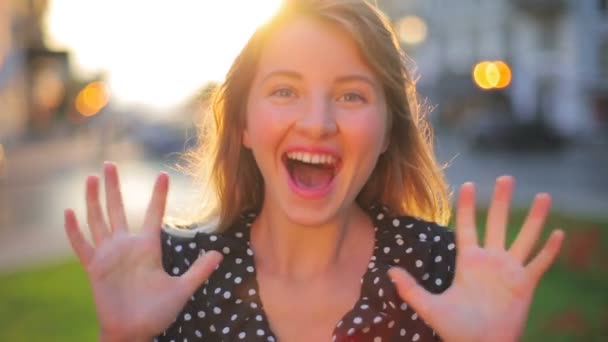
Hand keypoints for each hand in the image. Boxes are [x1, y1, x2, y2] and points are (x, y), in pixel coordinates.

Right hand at [64, 162, 222, 340]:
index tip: (164, 174)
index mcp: (148, 247)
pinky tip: (68, 212)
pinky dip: (74, 230)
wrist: (133, 331)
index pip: (154, 214)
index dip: (159, 195)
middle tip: (110, 163)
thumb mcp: (182, 289)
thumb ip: (199, 271)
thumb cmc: (157, 312)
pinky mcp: (95, 268)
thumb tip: (221, 254)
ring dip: (93, 199)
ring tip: (91, 177)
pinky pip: (82, 246)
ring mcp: (108, 255)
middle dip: (114, 186)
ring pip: (98, 220)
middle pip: (118, 208)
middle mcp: (126, 246)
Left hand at [389, 176, 564, 341]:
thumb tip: (389, 272)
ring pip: (524, 238)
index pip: (467, 226)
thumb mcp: (430, 306)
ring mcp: (510, 271)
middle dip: (502, 201)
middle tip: (505, 177)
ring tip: (544, 196)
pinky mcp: (525, 284)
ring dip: (535, 218)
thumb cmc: (456, 329)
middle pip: (498, 223)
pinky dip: (550, 249)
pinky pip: (540, 263)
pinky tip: (558, 232)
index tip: (468, 184)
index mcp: (468, 261)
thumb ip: (410, 289)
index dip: (467, 206)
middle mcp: (491, 261)